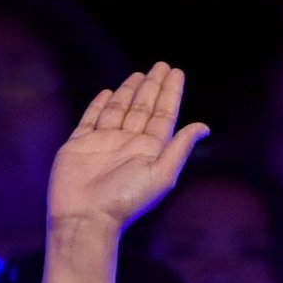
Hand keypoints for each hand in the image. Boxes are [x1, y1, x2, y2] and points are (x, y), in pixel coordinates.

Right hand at [45, 65, 208, 235]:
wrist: (85, 217)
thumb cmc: (125, 200)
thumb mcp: (161, 173)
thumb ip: (180, 147)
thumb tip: (204, 127)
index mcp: (150, 151)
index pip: (164, 115)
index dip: (170, 93)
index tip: (176, 72)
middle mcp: (128, 144)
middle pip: (143, 108)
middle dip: (152, 86)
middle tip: (161, 65)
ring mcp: (103, 143)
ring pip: (119, 110)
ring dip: (129, 91)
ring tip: (139, 74)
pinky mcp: (79, 145)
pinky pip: (91, 119)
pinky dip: (99, 104)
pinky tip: (108, 92)